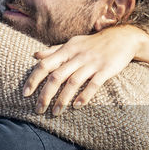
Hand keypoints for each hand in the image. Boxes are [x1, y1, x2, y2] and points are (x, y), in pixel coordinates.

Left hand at [22, 26, 148, 114]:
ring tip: (55, 112)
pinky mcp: (106, 69)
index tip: (25, 93)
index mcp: (67, 50)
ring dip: (62, 99)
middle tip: (38, 109)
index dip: (33, 79)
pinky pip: (94, 84)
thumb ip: (54, 50)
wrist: (123, 37)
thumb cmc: (94, 43)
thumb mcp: (73, 43)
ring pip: (73, 82)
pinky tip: (77, 106)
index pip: (45, 64)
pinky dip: (85, 95)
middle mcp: (77, 56)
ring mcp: (92, 63)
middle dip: (45, 95)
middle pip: (56, 77)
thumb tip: (35, 55)